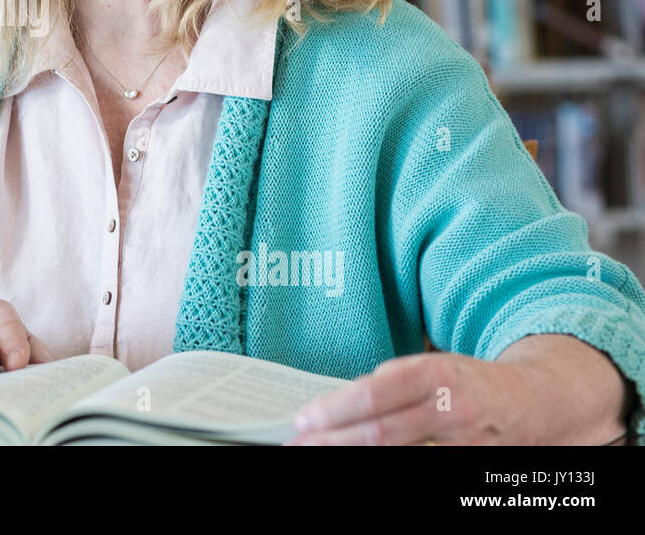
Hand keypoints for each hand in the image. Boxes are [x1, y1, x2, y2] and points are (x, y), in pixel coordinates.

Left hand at [286, 344, 627, 444]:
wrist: (538, 402)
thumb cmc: (471, 385)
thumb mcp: (434, 367)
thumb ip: (392, 383)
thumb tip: (340, 403)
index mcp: (436, 373)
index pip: (376, 393)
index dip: (336, 409)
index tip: (303, 421)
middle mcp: (452, 408)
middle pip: (384, 433)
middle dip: (335, 442)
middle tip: (300, 446)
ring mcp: (465, 443)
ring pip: (402, 458)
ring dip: (355, 459)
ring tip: (321, 458)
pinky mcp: (473, 467)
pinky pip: (425, 472)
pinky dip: (391, 472)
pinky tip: (366, 470)